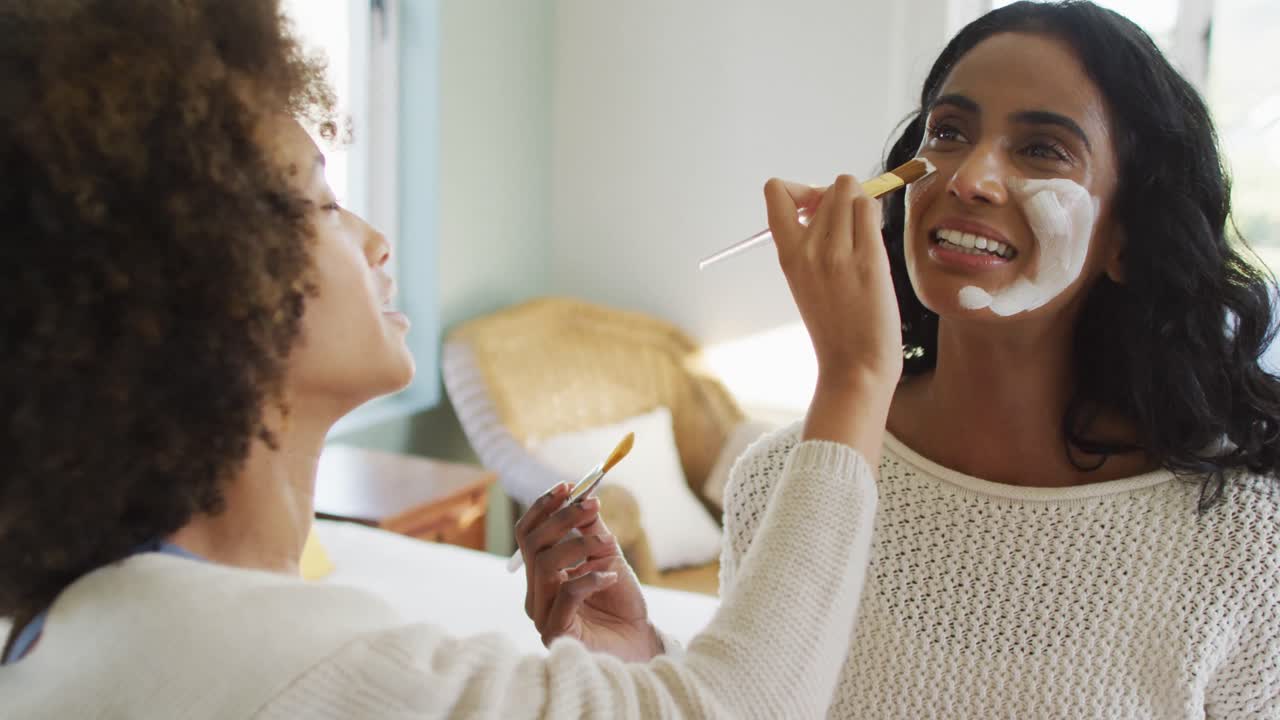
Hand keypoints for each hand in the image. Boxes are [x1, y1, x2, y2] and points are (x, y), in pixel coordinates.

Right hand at [515, 484, 662, 661]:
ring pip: (546, 565)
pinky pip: (566, 593)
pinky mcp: (556, 632)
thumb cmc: (622, 606)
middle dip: (563, 518)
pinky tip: (611, 578)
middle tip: (593, 505)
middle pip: (532, 544)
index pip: (528, 534)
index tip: (567, 486)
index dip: (543, 507)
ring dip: (580, 546)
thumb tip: (582, 498)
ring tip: (609, 549)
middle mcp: (536, 594)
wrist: (640, 646)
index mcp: (541, 576)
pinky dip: (591, 577)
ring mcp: (542, 615)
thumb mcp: (608, 559)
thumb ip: (592, 531)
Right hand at [765, 176, 902, 457]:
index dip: (801, 190)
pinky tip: (874, 244)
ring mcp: (838, 253)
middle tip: (849, 231)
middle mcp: (808, 249)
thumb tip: (828, 200)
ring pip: (850, 190)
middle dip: (840, 199)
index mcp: (787, 254)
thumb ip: (811, 240)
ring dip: (860, 206)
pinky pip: (869, 208)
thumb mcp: (806, 280)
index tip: (815, 211)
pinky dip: (874, 215)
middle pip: (826, 187)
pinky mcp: (868, 259)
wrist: (855, 364)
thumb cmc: (837, 323)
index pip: (777, 191)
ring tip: (863, 240)